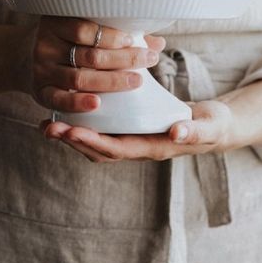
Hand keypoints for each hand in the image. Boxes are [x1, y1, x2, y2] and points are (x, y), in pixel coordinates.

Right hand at [19, 16, 164, 111]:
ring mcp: (41, 70)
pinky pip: (60, 100)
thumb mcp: (79, 29)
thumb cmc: (62, 41)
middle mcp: (45, 46)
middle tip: (148, 60)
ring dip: (111, 82)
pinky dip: (78, 103)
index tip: (135, 40)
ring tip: (137, 81)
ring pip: (79, 78)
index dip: (111, 36)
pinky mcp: (39, 92)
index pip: (85, 30)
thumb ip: (114, 34)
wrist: (21, 57)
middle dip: (122, 59)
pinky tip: (98, 104)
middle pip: (88, 55)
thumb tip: (157, 41)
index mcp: (54, 23)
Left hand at [40, 100, 235, 161]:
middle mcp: (138, 147)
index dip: (92, 142)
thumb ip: (195, 130)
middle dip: (72, 140)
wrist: (214, 127)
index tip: (71, 132)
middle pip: (98, 150)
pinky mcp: (129, 130)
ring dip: (71, 136)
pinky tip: (65, 112)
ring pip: (95, 143)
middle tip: (47, 127)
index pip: (116, 149)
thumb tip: (177, 132)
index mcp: (153, 148)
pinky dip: (82, 125)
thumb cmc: (212, 126)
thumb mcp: (209, 127)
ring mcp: (132, 141)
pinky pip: (101, 132)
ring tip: (47, 124)